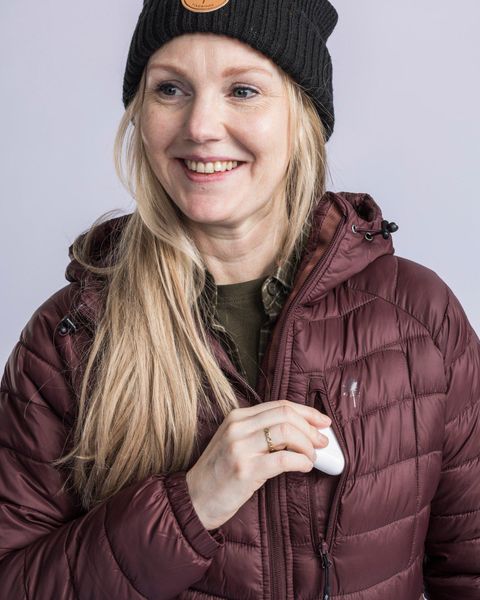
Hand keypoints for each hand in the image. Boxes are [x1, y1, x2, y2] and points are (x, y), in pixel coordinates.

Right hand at [185, 399, 330, 529]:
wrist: (194, 500)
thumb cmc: (220, 474)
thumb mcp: (236, 443)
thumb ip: (262, 433)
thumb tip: (302, 432)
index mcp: (237, 417)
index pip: (279, 405)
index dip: (306, 412)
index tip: (323, 421)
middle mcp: (237, 427)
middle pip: (285, 415)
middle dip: (311, 428)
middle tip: (323, 442)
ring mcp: (239, 447)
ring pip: (286, 433)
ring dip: (307, 445)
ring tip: (312, 457)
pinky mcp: (245, 470)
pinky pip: (283, 459)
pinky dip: (301, 461)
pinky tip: (304, 466)